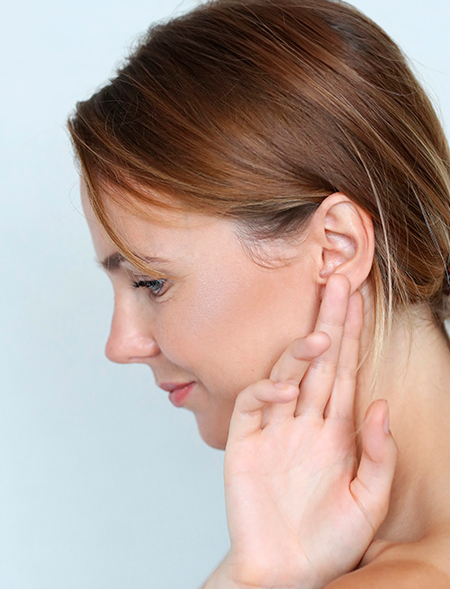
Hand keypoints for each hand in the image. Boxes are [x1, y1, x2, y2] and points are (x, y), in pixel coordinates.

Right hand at [221, 274, 397, 588]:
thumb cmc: (328, 541)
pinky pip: (255, 406)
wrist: (285, 572)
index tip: (359, 300)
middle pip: (319, 362)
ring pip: (287, 376)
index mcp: (336, 431)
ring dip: (302, 353)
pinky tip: (286, 387)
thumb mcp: (369, 502)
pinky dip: (268, 391)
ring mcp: (275, 429)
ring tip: (320, 335)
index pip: (346, 371)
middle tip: (338, 284)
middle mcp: (306, 421)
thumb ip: (378, 454)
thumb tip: (380, 405)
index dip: (353, 336)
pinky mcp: (245, 442)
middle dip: (330, 322)